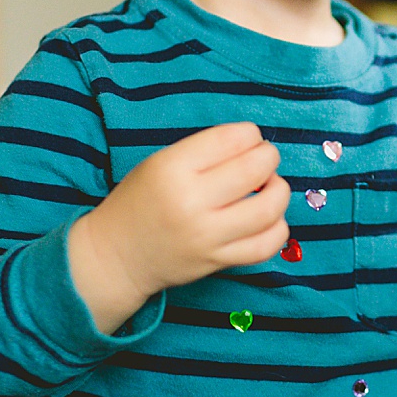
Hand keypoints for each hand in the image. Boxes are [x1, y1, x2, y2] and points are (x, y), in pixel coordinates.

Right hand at [69, 122, 289, 331]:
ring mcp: (206, 236)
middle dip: (269, 157)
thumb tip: (255, 145)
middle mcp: (191, 202)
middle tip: (265, 158)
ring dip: (280, 191)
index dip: (250, 134)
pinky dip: (278, 228)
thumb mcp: (159, 162)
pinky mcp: (217, 262)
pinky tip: (269, 218)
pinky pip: (265, 246)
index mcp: (172, 169)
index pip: (231, 139)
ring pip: (268, 209)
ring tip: (271, 186)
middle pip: (255, 169)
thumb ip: (204, 152)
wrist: (116, 255)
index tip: (249, 138)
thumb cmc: (140, 201)